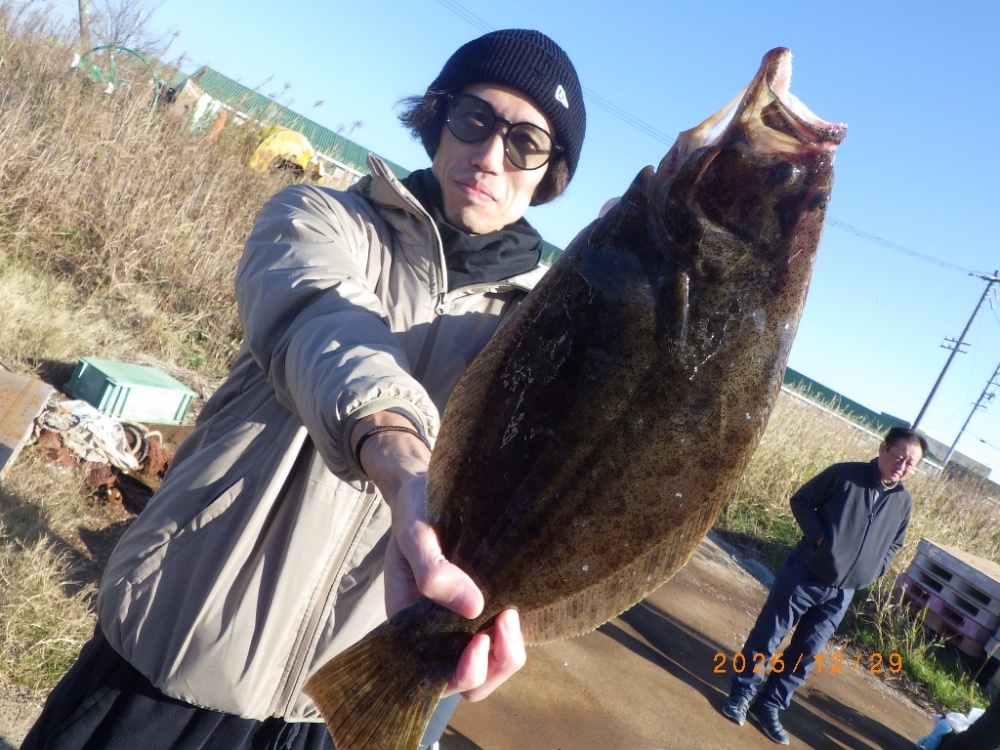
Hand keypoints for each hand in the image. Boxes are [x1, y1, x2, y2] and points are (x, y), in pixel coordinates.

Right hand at [384, 476, 525, 700]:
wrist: (425, 490)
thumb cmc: (415, 511)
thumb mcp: (415, 534)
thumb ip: (432, 571)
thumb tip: (473, 607)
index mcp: (410, 627)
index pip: (440, 677)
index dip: (465, 672)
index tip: (480, 640)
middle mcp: (438, 633)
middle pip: (474, 682)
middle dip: (495, 666)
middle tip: (508, 621)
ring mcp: (462, 622)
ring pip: (493, 663)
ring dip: (508, 650)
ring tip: (513, 612)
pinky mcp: (485, 606)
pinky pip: (503, 636)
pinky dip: (514, 631)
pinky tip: (519, 603)